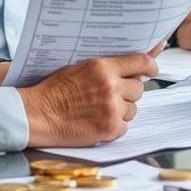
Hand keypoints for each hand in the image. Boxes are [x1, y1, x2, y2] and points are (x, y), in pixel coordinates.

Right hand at [18, 53, 157, 146]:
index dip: (151, 66)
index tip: (153, 69)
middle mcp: (111, 86)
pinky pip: (124, 126)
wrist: (38, 114)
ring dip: (122, 110)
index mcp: (103, 67)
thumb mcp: (79, 68)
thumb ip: (105, 67)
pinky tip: (97, 121)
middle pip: (139, 89)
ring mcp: (112, 109)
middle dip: (129, 92)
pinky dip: (114, 126)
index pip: (141, 62)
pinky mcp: (110, 128)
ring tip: (100, 109)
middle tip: (113, 94)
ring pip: (133, 109)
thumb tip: (133, 66)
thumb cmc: (53, 90)